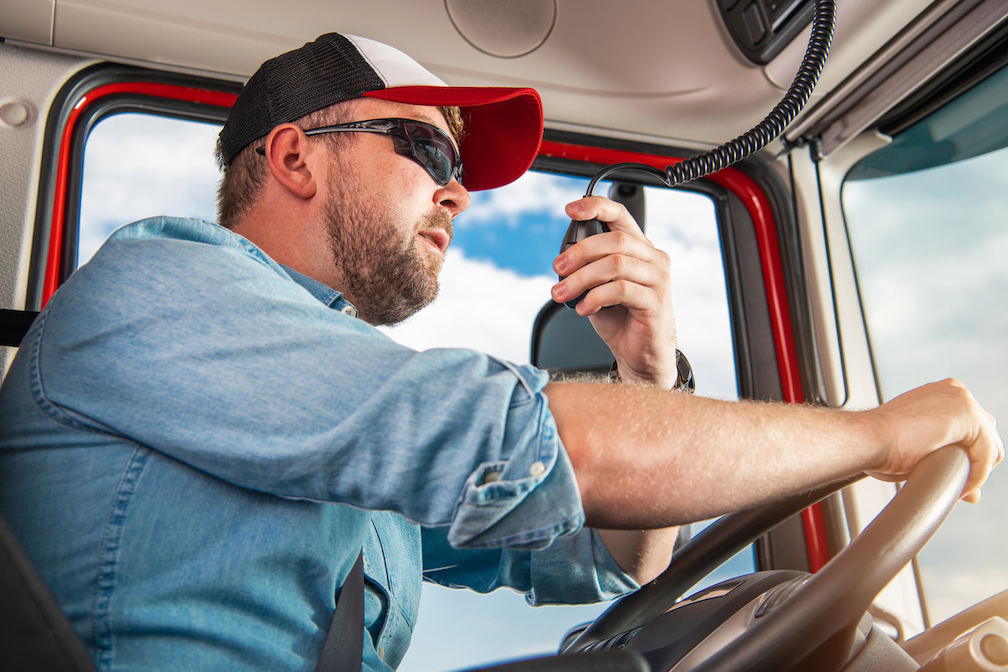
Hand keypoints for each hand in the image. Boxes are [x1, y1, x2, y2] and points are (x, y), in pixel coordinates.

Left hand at [552, 196, 677, 388]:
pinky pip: (621, 290)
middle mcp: (653, 258)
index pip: (620, 215)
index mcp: (639, 248)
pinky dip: (595, 297)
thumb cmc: (621, 318)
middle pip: (614, 241)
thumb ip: (588, 268)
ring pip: (615, 264)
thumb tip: (563, 260)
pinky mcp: (656, 301)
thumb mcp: (598, 287)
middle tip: (558, 268)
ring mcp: (658, 279)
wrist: (640, 354)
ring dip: (581, 278)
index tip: (571, 210)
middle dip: (579, 252)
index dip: (596, 207)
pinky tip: (583, 308)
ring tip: (563, 293)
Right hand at [867, 379, 1003, 502]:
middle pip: (986, 434)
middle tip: (959, 485)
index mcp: (940, 395)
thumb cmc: (879, 445)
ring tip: (958, 488)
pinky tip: (961, 487)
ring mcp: (962, 400)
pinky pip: (987, 454)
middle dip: (976, 463)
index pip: (972, 429)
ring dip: (977, 471)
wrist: (868, 439)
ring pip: (989, 446)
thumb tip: (972, 491)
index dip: (967, 458)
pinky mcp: (967, 416)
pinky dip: (977, 476)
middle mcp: (954, 392)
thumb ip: (946, 461)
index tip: (954, 477)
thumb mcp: (920, 452)